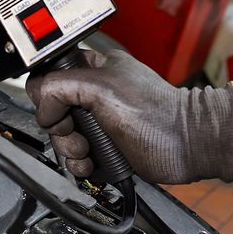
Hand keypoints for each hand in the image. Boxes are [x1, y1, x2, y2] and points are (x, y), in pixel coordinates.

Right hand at [26, 50, 232, 183]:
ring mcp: (97, 121)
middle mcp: (92, 93)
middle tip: (78, 135)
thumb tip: (45, 109)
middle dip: (60, 129)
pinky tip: (91, 163)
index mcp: (92, 68)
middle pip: (50, 112)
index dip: (47, 97)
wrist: (187, 146)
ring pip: (60, 137)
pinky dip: (78, 164)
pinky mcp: (103, 145)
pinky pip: (75, 156)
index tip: (60, 112)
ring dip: (69, 149)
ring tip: (87, 152)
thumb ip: (62, 87)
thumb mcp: (102, 89)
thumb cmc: (157, 115)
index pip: (48, 77)